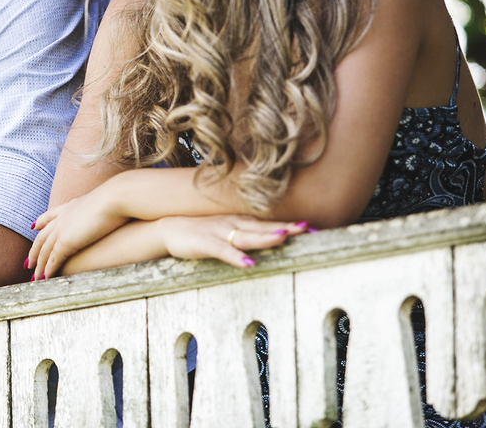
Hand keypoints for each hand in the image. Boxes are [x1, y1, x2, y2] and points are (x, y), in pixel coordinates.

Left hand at [27, 185, 129, 280]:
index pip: (50, 215)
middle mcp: (63, 217)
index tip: (33, 227)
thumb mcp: (104, 200)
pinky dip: (48, 270)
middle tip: (27, 262)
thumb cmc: (118, 199)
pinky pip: (54, 259)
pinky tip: (45, 278)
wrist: (116, 198)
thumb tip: (107, 208)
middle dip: (34, 250)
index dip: (41, 222)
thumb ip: (99, 206)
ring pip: (45, 251)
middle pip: (42, 237)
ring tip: (35, 278)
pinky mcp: (67, 242)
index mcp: (70, 206)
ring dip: (39, 266)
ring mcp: (62, 229)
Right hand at [154, 214, 307, 266]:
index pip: (269, 224)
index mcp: (240, 223)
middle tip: (307, 229)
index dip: (291, 226)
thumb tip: (272, 240)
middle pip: (263, 227)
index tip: (314, 229)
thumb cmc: (203, 233)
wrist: (170, 229)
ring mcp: (219, 233)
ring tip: (282, 237)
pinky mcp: (205, 243)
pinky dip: (236, 257)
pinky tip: (249, 263)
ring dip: (265, 237)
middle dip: (285, 228)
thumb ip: (248, 235)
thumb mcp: (227, 232)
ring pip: (246, 236)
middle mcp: (233, 225)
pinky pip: (223, 251)